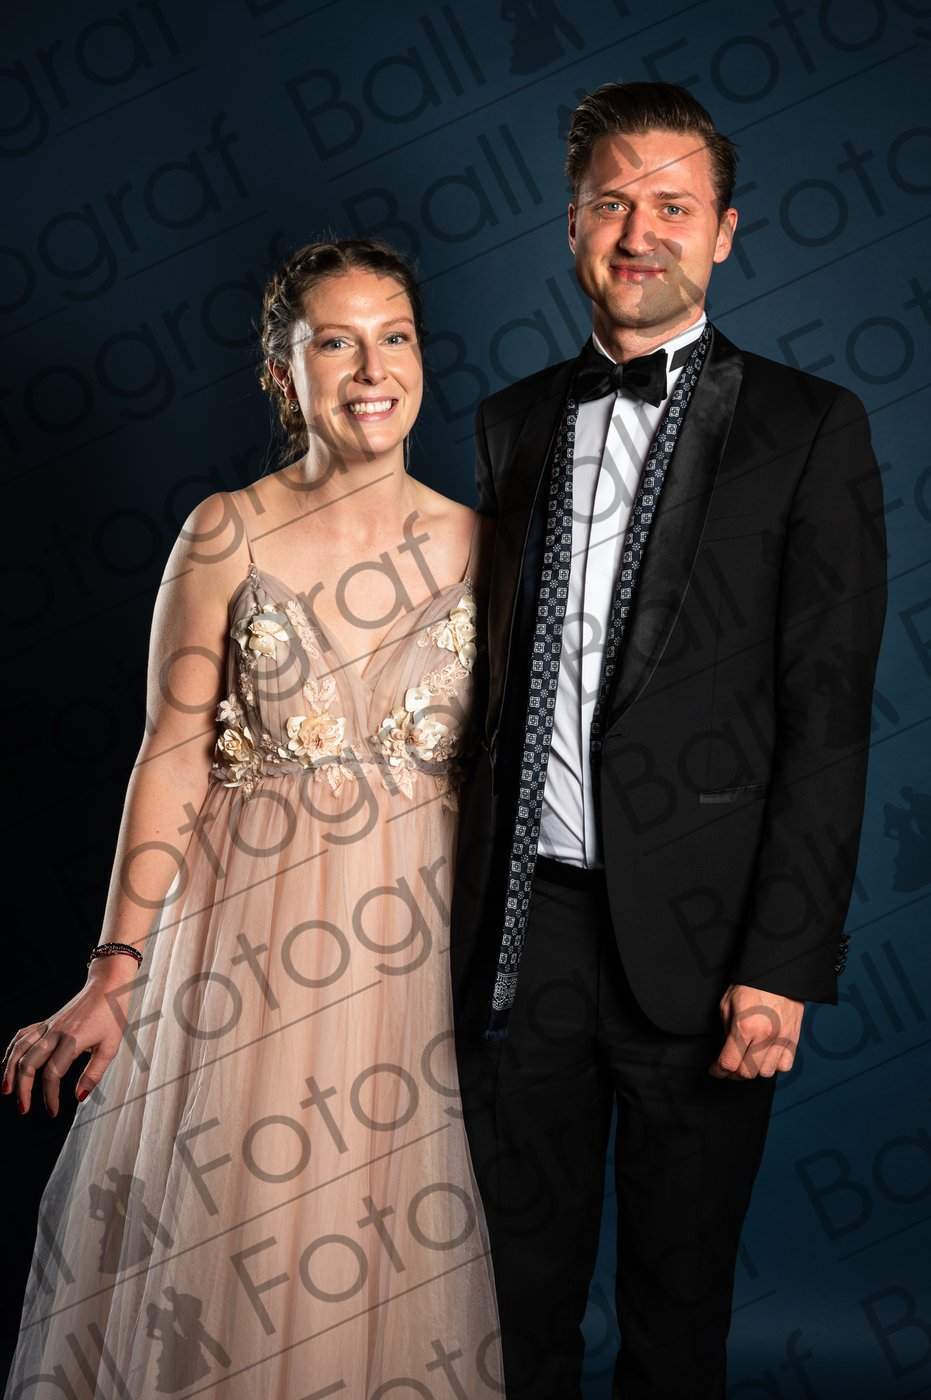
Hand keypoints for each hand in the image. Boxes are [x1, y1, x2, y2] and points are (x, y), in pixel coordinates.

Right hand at [1, 957, 139, 1115]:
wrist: (108, 985)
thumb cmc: (112, 1015)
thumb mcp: (111, 1046)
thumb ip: (94, 1073)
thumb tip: (78, 1097)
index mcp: (72, 1040)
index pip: (52, 1074)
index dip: (50, 1096)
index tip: (52, 1111)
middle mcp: (55, 1032)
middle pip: (28, 1064)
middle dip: (23, 1089)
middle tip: (24, 1109)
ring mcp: (48, 1026)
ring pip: (19, 1049)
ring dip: (9, 1071)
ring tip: (6, 1091)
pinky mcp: (46, 1022)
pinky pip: (22, 1036)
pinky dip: (12, 1051)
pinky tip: (8, 1064)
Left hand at [709, 983, 803, 1079]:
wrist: (778, 973)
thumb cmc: (751, 984)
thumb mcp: (728, 1003)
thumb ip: (726, 1030)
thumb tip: (727, 1050)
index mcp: (745, 1026)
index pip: (729, 1063)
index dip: (718, 1070)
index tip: (715, 1070)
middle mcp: (765, 1037)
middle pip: (747, 1073)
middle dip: (734, 1073)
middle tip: (730, 1065)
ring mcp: (782, 1039)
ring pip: (766, 1073)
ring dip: (754, 1069)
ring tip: (748, 1059)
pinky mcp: (794, 1039)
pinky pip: (784, 1066)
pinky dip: (774, 1065)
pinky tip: (767, 1055)